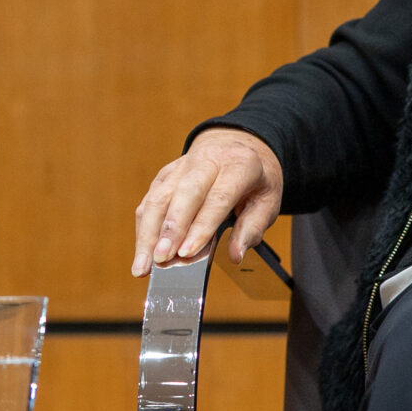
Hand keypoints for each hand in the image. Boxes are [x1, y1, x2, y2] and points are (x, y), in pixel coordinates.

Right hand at [132, 128, 282, 277]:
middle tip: (160, 259)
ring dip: (148, 233)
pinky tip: (142, 252)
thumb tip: (235, 255)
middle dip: (169, 229)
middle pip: (183, 194)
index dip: (200, 227)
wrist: (237, 145)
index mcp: (239, 165)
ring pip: (159, 197)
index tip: (186, 253)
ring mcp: (181, 166)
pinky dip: (144, 228)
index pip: (216, 197)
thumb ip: (253, 228)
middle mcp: (207, 160)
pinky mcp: (164, 175)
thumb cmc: (254, 180)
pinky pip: (149, 201)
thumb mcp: (269, 201)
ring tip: (143, 265)